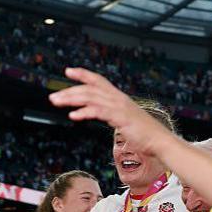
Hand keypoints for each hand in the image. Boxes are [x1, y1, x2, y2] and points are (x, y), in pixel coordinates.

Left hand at [48, 67, 173, 155]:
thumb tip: (102, 113)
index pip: (98, 80)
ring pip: (90, 97)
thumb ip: (112, 113)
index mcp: (118, 97)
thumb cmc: (143, 133)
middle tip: (52, 97)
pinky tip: (73, 115)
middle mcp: (117, 98)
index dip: (83, 74)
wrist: (158, 140)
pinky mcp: (119, 117)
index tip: (68, 71)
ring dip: (71, 99)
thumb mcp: (125, 119)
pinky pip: (98, 111)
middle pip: (89, 88)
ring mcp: (118, 106)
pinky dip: (84, 112)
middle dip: (69, 91)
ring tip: (56, 102)